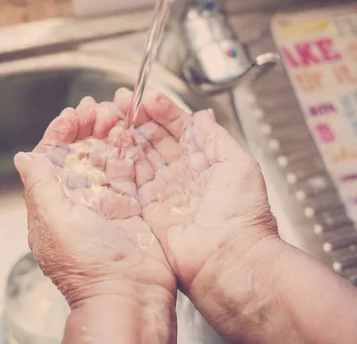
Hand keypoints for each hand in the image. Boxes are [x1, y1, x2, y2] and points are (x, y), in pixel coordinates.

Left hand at [14, 97, 176, 308]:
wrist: (128, 295)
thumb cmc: (87, 267)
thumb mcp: (53, 221)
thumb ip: (39, 186)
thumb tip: (22, 158)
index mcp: (54, 205)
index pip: (52, 159)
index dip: (59, 134)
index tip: (70, 115)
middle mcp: (79, 202)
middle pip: (80, 154)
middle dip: (86, 127)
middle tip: (96, 107)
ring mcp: (107, 203)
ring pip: (105, 158)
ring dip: (108, 133)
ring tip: (114, 112)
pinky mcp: (132, 206)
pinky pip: (129, 170)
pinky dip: (128, 149)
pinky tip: (128, 132)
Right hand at [111, 88, 278, 290]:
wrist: (228, 259)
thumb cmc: (242, 215)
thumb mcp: (238, 163)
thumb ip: (215, 137)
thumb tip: (203, 115)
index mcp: (207, 164)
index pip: (182, 131)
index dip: (166, 113)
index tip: (151, 98)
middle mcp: (184, 178)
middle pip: (157, 142)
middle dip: (141, 120)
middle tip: (125, 102)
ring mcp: (165, 194)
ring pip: (142, 158)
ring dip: (128, 137)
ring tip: (116, 117)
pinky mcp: (148, 212)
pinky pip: (131, 183)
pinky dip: (121, 163)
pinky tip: (113, 144)